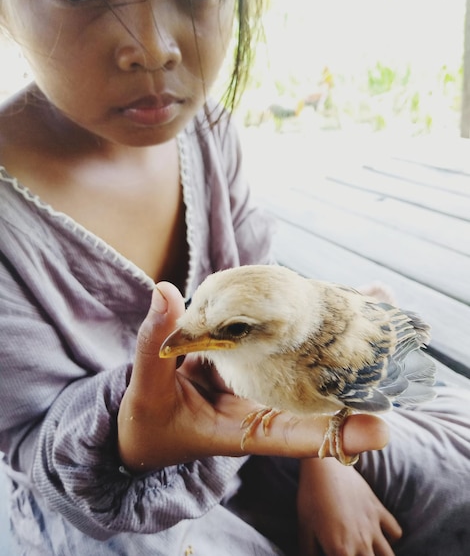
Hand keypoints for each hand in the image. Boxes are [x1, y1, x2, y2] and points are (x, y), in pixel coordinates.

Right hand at [118, 282, 389, 472]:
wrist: (142, 426)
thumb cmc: (148, 423)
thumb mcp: (147, 389)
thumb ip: (156, 345)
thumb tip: (166, 292)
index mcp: (243, 431)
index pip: (294, 438)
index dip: (337, 436)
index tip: (378, 429)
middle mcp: (261, 407)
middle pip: (315, 400)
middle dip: (355, 383)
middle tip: (391, 358)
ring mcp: (258, 382)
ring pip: (303, 365)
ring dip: (337, 343)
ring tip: (373, 306)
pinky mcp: (249, 362)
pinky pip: (276, 342)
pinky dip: (297, 323)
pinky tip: (326, 296)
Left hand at [297, 458, 401, 555]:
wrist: (324, 465)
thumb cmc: (310, 497)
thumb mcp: (304, 528)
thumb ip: (309, 553)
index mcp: (340, 552)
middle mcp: (361, 544)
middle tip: (354, 553)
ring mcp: (373, 527)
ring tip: (371, 553)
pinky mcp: (379, 510)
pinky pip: (395, 532)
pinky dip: (391, 538)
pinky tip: (381, 537)